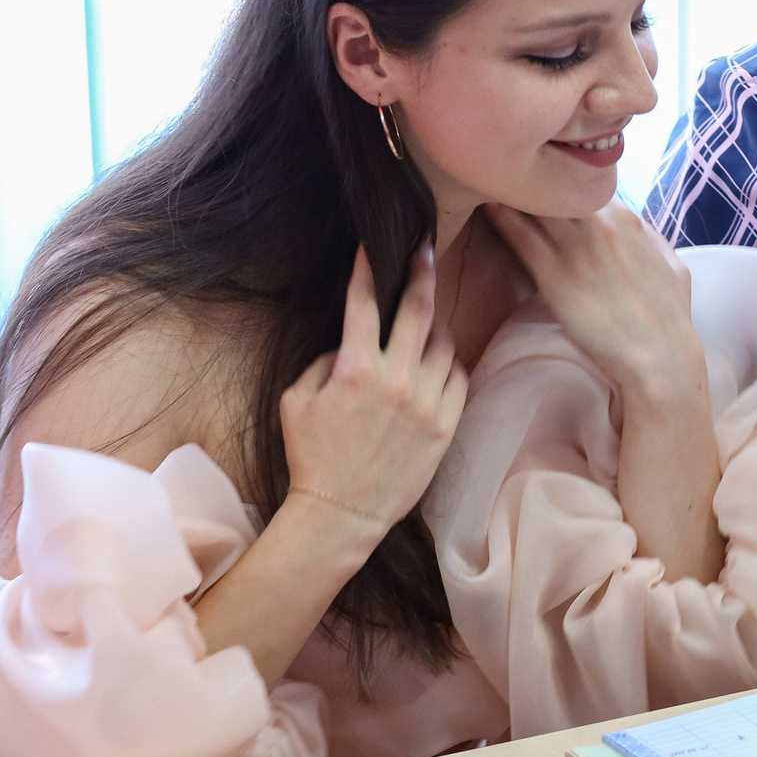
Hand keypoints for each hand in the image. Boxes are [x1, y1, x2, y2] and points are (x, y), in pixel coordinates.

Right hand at [279, 245, 468, 549]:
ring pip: (444, 342)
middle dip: (421, 271)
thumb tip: (352, 338)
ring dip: (435, 322)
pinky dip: (450, 360)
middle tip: (423, 249)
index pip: (364, 302)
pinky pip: (459, 375)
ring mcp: (427, 403)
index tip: (371, 244)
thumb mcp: (297, 399)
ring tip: (426, 316)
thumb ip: (326, 358)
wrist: (342, 512)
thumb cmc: (311, 454)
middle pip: (419, 309)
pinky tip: (437, 357)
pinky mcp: (447, 425)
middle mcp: (398, 380)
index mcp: (357, 369)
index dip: (368, 267)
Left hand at [482, 201, 704, 404]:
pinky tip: (489, 207)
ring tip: (494, 184)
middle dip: (538, 182)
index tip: (549, 184)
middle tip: (514, 179)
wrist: (659, 357)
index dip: (565, 182)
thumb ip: (652, 239)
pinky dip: (504, 219)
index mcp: (626, 220)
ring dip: (517, 194)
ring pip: (536, 205)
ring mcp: (576, 249)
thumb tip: (636, 226)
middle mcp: (600, 226)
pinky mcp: (555, 277)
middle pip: (556, 187)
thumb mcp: (674, 267)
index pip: (586, 183)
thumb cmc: (670, 317)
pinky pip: (522, 237)